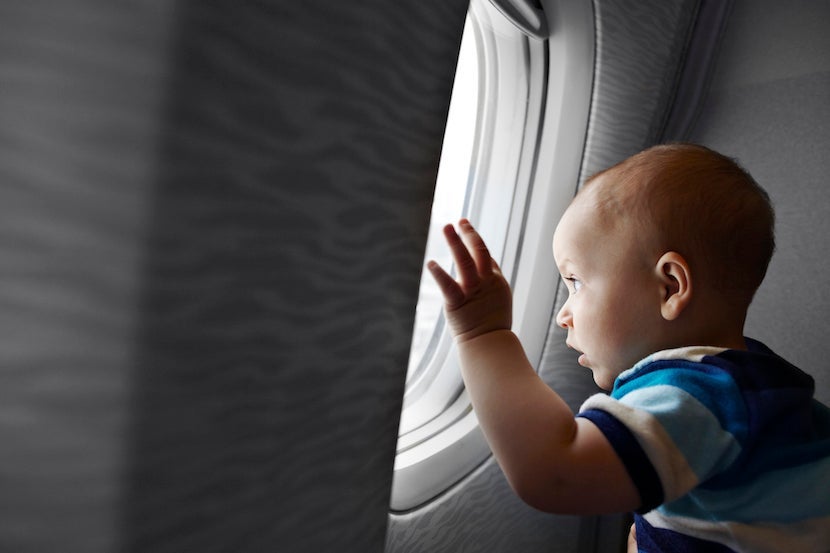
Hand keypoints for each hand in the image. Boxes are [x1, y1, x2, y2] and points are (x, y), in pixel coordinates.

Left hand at [427, 219, 511, 342]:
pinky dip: (439, 274)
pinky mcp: (458, 302)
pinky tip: (431, 263)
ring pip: (465, 261)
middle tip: (459, 221)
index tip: (466, 229)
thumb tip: (488, 267)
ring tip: (447, 227)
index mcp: (496, 282)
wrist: (489, 344)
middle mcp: (486, 282)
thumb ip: (492, 282)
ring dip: (456, 242)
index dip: (476, 241)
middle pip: (479, 251)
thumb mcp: (498, 299)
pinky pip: (448, 286)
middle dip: (470, 234)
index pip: (486, 257)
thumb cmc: (493, 325)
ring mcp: (473, 291)